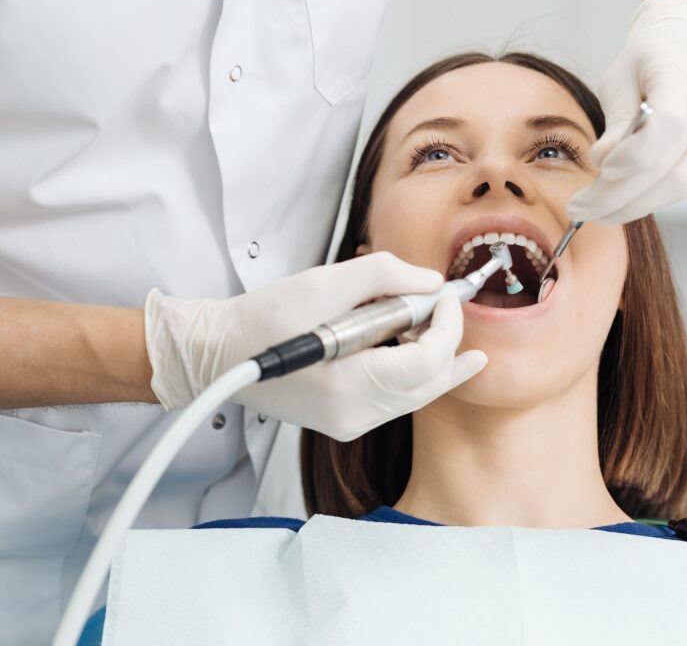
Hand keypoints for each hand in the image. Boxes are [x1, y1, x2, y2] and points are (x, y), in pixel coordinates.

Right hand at [145, 253, 486, 440]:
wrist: (219, 354)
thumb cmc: (262, 320)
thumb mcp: (324, 283)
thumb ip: (385, 275)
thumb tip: (430, 282)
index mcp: (349, 386)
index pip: (427, 361)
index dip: (447, 325)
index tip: (445, 295)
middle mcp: (355, 416)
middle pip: (430, 384)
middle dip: (449, 342)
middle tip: (454, 309)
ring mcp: (350, 423)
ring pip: (417, 393)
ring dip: (432, 354)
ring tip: (434, 319)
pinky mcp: (344, 420)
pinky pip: (396, 398)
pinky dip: (409, 368)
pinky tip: (409, 341)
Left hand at [566, 0, 686, 224]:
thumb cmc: (646, 63)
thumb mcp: (618, 81)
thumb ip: (614, 123)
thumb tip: (602, 162)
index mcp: (685, 77)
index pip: (670, 126)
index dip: (634, 157)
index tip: (599, 171)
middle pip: (671, 170)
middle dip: (619, 198)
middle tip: (580, 209)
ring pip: (681, 187)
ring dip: (633, 205)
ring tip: (597, 209)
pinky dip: (654, 197)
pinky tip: (626, 197)